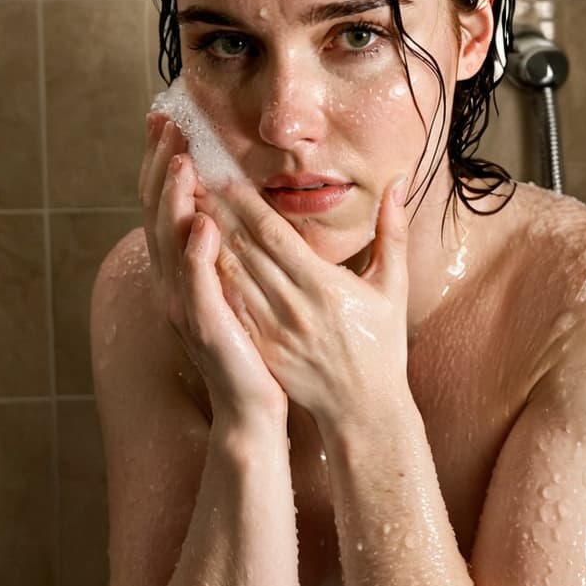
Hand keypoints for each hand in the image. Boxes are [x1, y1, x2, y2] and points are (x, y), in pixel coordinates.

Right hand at [138, 114, 286, 425]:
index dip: (160, 161)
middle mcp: (173, 281)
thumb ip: (232, 244)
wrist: (253, 405)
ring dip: (173, 202)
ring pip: (169, 243)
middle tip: (169, 125)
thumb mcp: (239, 286)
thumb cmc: (253, 345)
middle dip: (161, 166)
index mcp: (182, 268)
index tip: (166, 121)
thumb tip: (235, 201)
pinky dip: (195, 256)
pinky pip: (195, 287)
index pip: (165, 203)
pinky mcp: (204, 327)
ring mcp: (184, 304)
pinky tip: (204, 226)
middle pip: (156, 213)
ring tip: (182, 163)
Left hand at [193, 175, 410, 432]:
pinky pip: (232, 307)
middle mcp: (295, 307)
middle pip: (246, 251)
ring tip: (189, 210)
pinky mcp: (262, 349)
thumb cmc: (382, 343)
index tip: (228, 178)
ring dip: (207, 241)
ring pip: (232, 277)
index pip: (275, 235)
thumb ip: (393, 232)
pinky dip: (213, 280)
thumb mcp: (394, 286)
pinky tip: (198, 257)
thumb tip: (396, 183)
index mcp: (325, 287)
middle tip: (195, 180)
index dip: (247, 205)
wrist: (364, 407)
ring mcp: (274, 331)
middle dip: (218, 212)